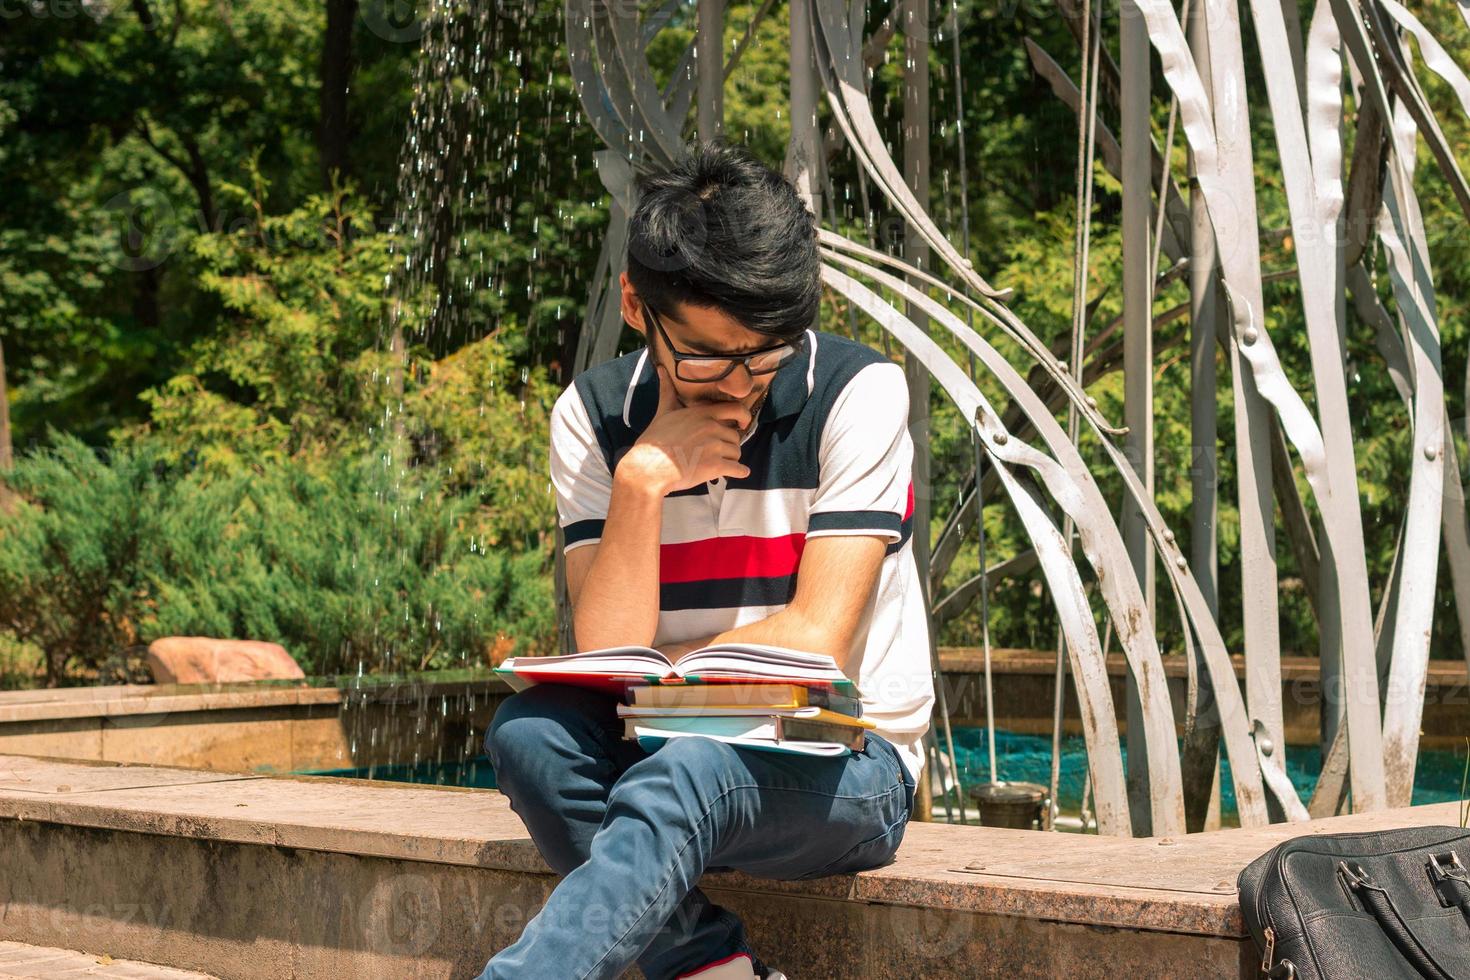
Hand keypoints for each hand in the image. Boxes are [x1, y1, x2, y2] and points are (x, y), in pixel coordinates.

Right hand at [618, 365, 752, 494]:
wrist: (648, 468)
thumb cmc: (654, 442)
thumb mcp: (662, 412)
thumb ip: (667, 391)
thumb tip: (661, 370)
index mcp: (702, 414)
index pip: (735, 409)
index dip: (743, 416)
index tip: (743, 423)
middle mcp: (712, 427)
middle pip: (736, 435)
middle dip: (731, 443)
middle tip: (723, 449)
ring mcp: (714, 447)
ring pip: (737, 452)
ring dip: (732, 459)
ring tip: (720, 463)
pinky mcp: (715, 466)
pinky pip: (738, 469)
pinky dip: (740, 472)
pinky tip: (737, 473)